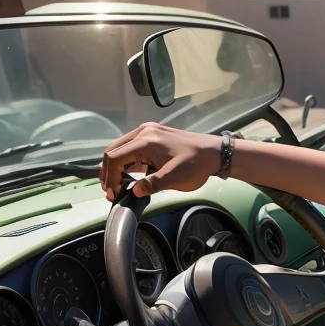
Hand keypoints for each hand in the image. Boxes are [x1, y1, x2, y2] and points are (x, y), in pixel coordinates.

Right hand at [100, 124, 218, 201]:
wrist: (215, 152)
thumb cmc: (198, 163)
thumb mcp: (176, 177)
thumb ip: (153, 184)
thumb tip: (134, 191)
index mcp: (146, 140)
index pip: (115, 157)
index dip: (110, 177)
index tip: (113, 193)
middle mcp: (143, 132)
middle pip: (113, 151)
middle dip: (108, 172)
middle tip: (111, 191)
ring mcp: (148, 132)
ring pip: (121, 150)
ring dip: (116, 168)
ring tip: (116, 186)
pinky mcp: (153, 137)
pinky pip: (132, 149)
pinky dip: (126, 162)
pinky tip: (128, 177)